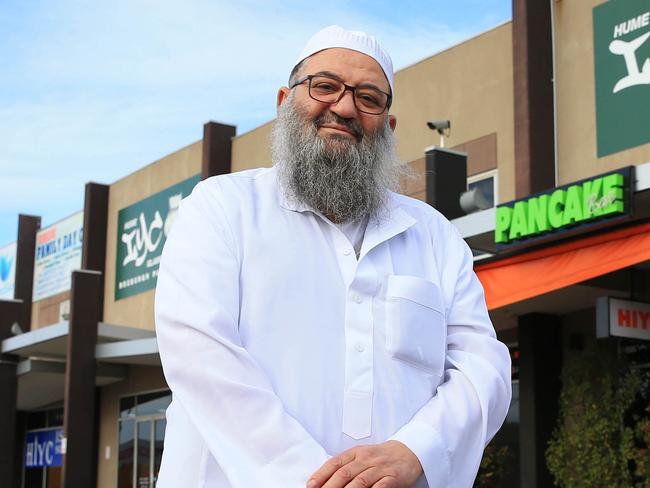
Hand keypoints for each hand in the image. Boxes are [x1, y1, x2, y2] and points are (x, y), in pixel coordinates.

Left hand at [306, 440, 422, 487]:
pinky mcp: (392, 478)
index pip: (335, 463)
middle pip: (345, 473)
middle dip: (330, 486)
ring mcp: (379, 468)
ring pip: (360, 481)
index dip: (321, 474)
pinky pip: (380, 487)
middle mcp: (366, 459)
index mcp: (355, 452)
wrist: (407, 452)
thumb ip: (345, 465)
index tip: (310, 485)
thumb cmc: (379, 457)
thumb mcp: (361, 455)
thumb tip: (322, 481)